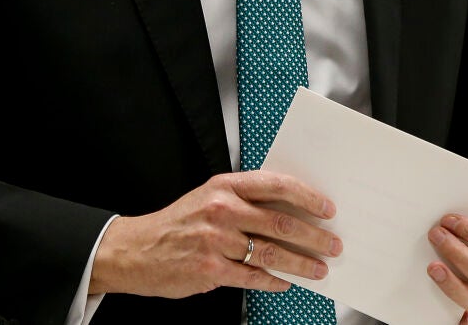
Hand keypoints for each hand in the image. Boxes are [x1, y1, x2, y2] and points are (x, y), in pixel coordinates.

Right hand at [89, 171, 341, 297]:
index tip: (327, 209)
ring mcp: (216, 241)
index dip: (307, 197)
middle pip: (281, 222)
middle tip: (333, 244)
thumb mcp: (208, 198)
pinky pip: (253, 277)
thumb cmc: (177, 223)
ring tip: (318, 268)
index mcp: (224, 186)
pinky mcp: (210, 270)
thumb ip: (244, 201)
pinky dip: (273, 281)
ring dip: (301, 263)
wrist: (135, 250)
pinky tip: (285, 282)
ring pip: (272, 253)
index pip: (276, 185)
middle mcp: (222, 210)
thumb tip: (290, 211)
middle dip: (313, 236)